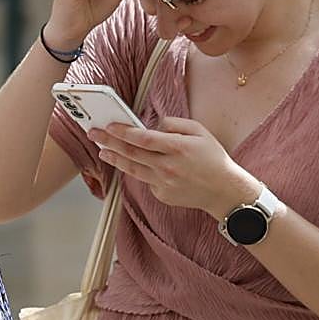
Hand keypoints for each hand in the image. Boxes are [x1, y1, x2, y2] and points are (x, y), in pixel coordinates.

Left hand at [90, 118, 260, 217]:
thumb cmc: (213, 158)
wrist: (223, 191)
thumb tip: (154, 125)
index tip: (109, 125)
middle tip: (94, 134)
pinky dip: (140, 170)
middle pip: (131, 153)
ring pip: (132, 169)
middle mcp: (167, 167)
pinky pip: (146, 179)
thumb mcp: (200, 131)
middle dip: (109, 142)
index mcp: (177, 148)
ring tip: (103, 151)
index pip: (143, 138)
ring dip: (115, 159)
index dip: (123, 131)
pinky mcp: (161, 195)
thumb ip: (175, 124)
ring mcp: (163, 184)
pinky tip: (138, 164)